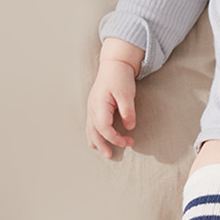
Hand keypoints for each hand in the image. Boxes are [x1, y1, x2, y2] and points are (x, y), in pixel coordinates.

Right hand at [86, 39, 143, 158]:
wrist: (114, 64)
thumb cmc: (120, 77)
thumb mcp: (127, 93)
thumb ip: (128, 111)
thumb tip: (129, 127)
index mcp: (99, 105)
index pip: (104, 128)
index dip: (115, 138)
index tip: (129, 142)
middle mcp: (92, 107)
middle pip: (94, 131)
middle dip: (102, 144)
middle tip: (110, 155)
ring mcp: (92, 106)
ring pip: (90, 128)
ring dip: (95, 140)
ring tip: (100, 151)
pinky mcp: (95, 106)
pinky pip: (91, 123)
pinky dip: (93, 133)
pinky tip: (95, 139)